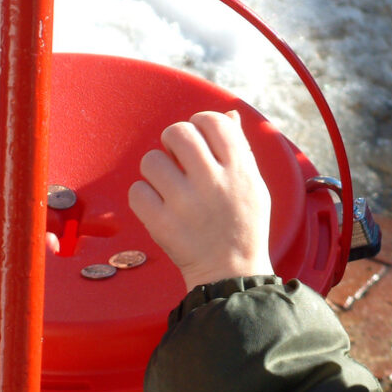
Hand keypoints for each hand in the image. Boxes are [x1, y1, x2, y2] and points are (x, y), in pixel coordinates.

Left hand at [129, 110, 273, 290]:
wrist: (231, 274)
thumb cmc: (244, 227)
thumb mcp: (254, 186)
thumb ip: (241, 149)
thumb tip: (229, 116)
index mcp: (239, 170)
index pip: (212, 121)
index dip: (200, 123)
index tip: (198, 138)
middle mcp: (213, 183)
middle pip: (178, 133)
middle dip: (172, 140)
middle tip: (176, 158)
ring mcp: (186, 205)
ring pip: (151, 160)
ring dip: (156, 169)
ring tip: (168, 186)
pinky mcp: (163, 225)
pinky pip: (137, 191)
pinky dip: (144, 197)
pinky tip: (158, 206)